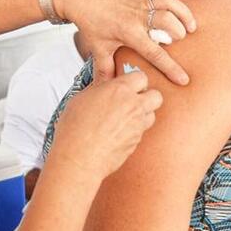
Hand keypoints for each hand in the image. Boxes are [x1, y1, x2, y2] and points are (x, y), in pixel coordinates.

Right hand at [46, 69, 162, 182]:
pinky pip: (142, 132)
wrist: (79, 159)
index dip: (133, 81)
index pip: (141, 76)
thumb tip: (105, 72)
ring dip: (142, 114)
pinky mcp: (137, 142)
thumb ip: (99, 83)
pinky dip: (134, 131)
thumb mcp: (82, 97)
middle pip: (156, 96)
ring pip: (152, 115)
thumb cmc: (74, 128)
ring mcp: (137, 126)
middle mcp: (133, 106)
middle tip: (131, 101)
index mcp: (119, 90)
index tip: (124, 86)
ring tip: (124, 118)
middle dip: (147, 96)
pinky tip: (117, 134)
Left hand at [56, 0, 197, 85]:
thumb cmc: (90, 22)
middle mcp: (139, 16)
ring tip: (192, 27)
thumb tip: (105, 89)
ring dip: (184, 13)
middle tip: (182, 41)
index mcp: (129, 32)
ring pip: (170, 4)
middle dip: (179, 32)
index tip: (184, 80)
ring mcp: (142, 2)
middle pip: (168, 22)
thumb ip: (105, 69)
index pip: (154, 53)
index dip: (170, 68)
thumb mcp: (98, 47)